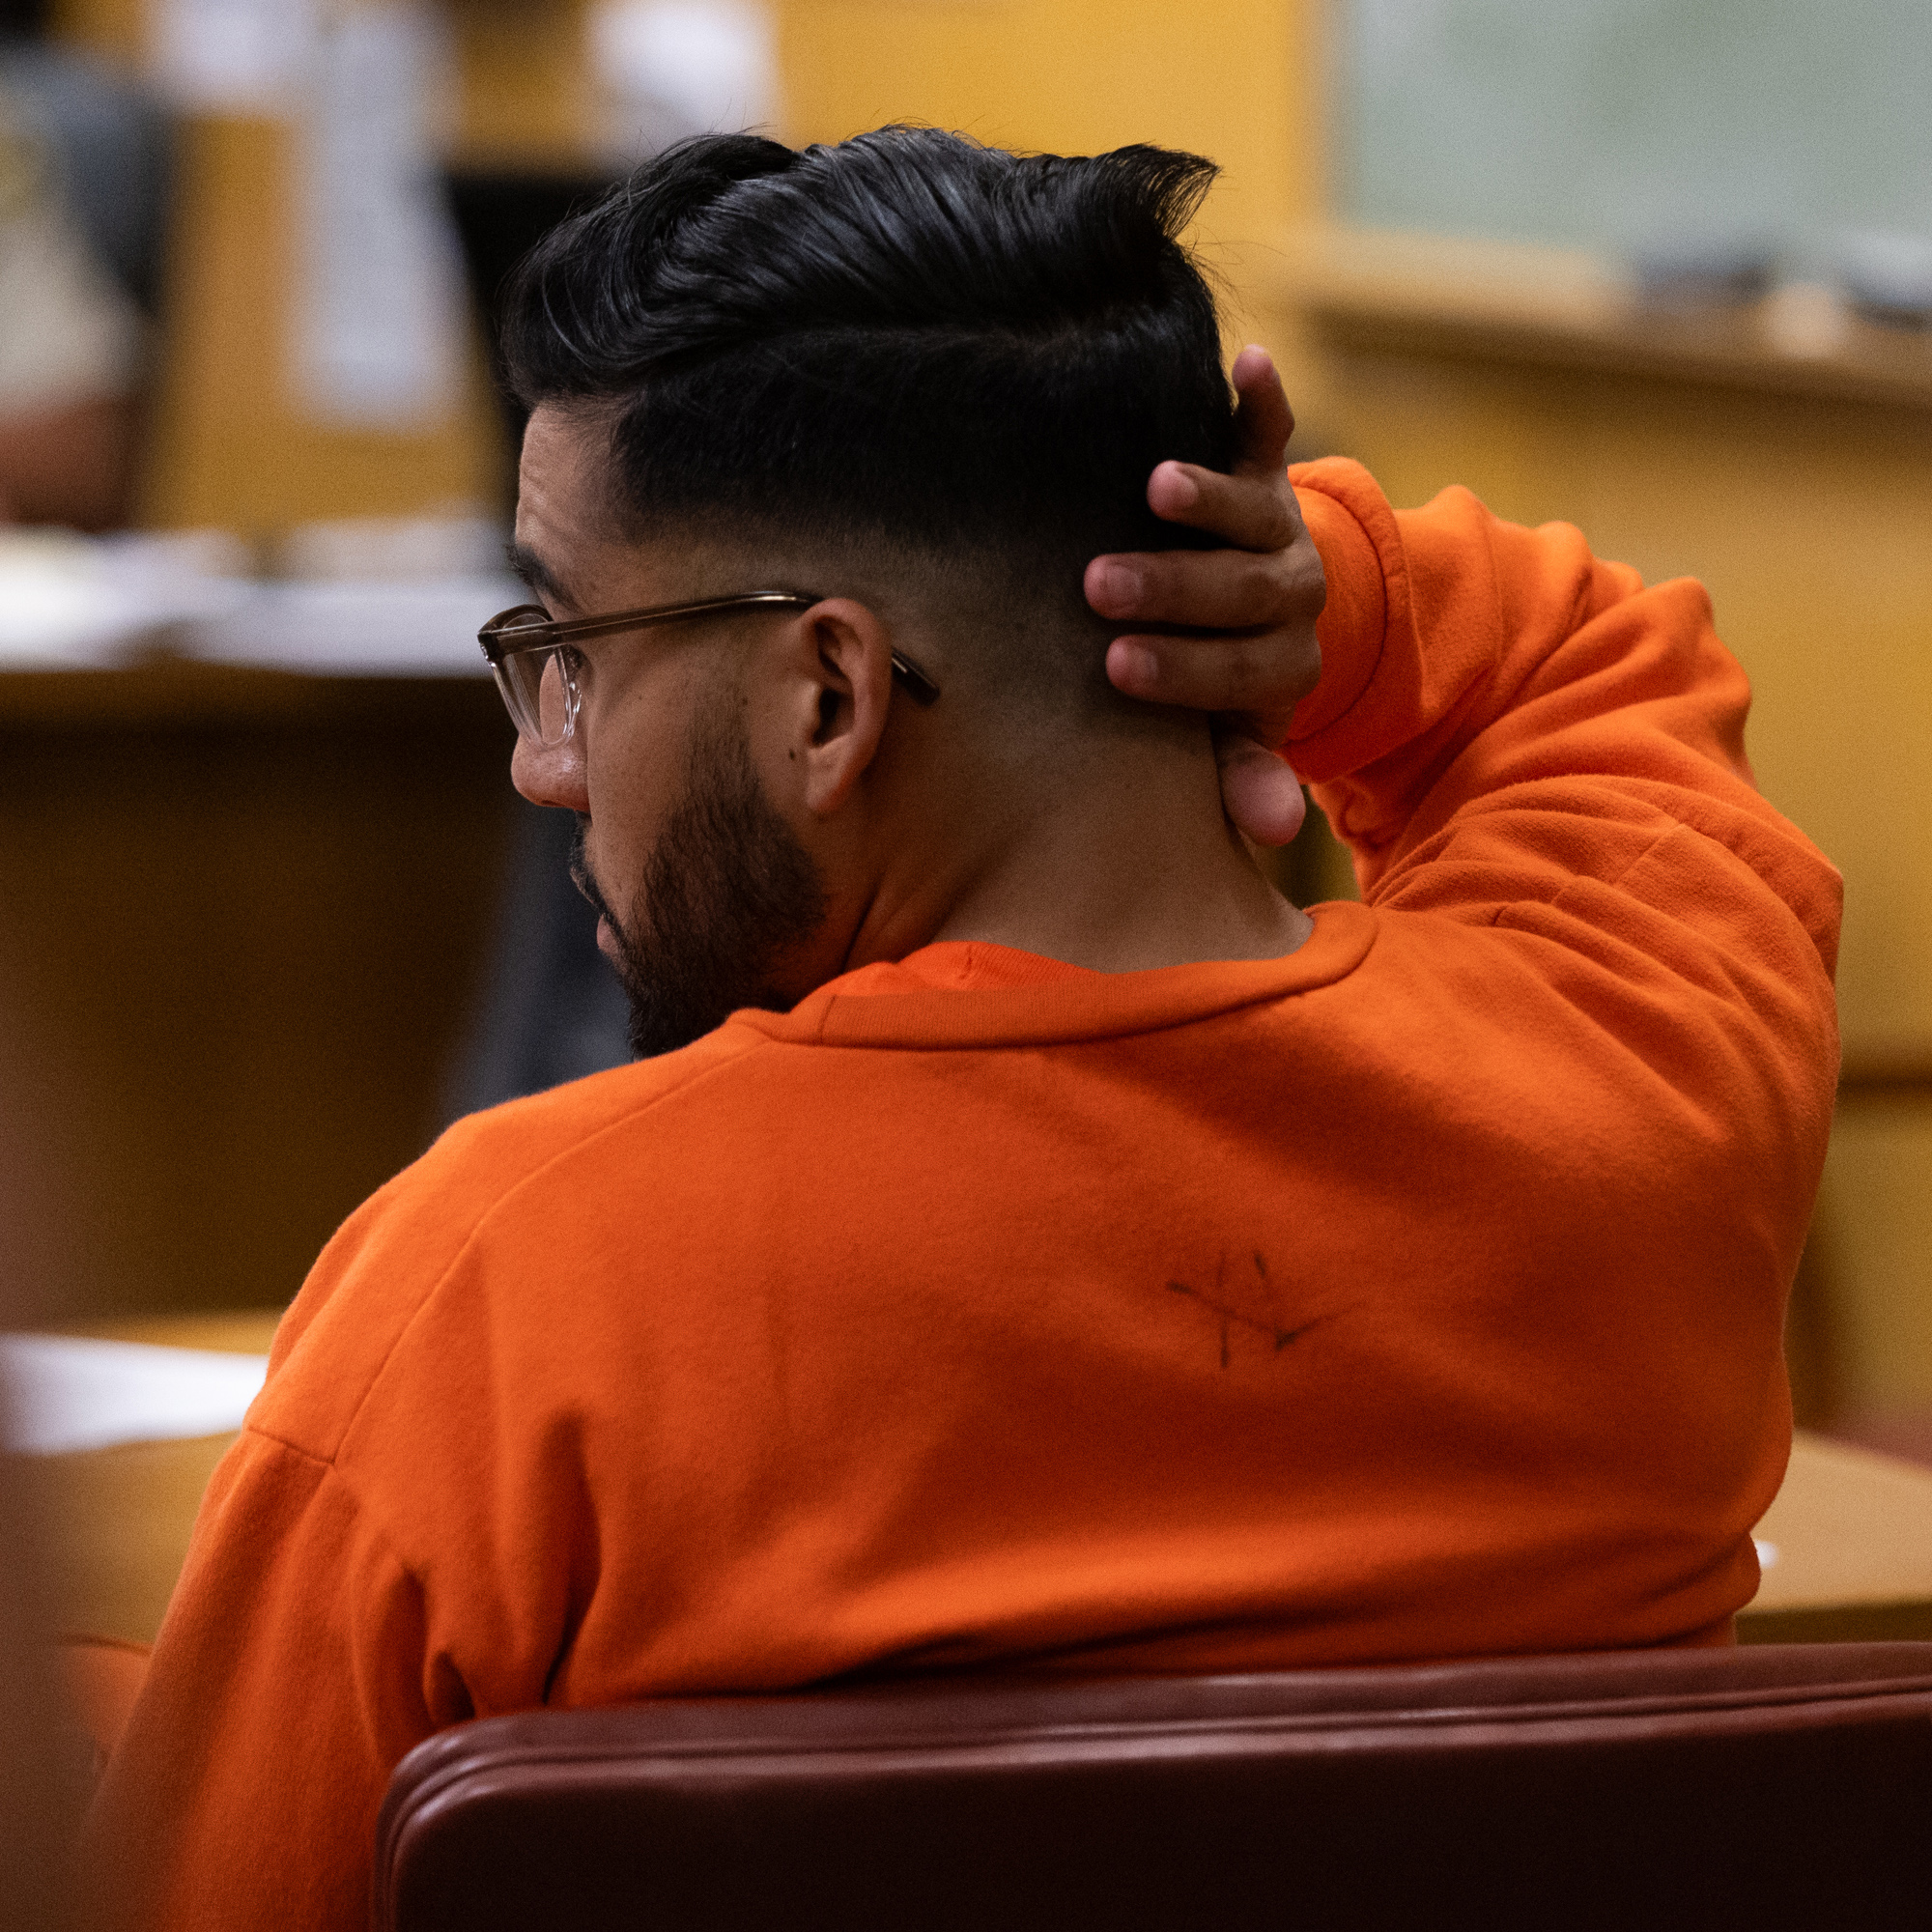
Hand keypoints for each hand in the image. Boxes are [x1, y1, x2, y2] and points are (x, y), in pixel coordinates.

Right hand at [1084, 346, 1325, 845]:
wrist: (1268, 611)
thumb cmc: (1218, 686)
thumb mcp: (1231, 736)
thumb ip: (1241, 775)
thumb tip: (1271, 833)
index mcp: (1279, 665)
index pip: (1235, 671)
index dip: (1183, 668)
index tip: (1117, 665)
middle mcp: (1288, 593)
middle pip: (1239, 592)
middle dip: (1173, 589)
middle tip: (1101, 583)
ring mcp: (1279, 526)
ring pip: (1254, 512)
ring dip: (1210, 498)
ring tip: (1157, 484)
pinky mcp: (1265, 469)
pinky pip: (1270, 432)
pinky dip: (1263, 398)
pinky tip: (1248, 361)